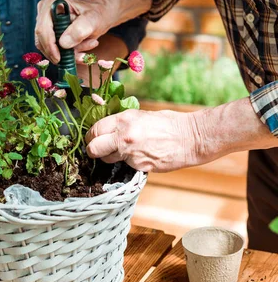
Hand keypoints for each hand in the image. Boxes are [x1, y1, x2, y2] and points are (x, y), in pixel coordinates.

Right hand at [35, 0, 151, 63]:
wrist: (101, 15)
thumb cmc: (98, 14)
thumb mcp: (93, 20)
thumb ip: (79, 30)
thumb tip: (63, 43)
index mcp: (52, 4)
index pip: (42, 30)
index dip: (50, 46)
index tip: (60, 59)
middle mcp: (45, 12)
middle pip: (42, 40)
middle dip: (62, 52)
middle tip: (83, 54)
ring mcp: (46, 23)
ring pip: (48, 48)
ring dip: (68, 54)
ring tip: (88, 46)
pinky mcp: (50, 33)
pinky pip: (53, 50)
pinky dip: (68, 55)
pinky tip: (83, 51)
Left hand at [85, 109, 204, 172]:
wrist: (190, 138)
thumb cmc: (169, 124)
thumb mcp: (142, 115)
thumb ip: (123, 122)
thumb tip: (108, 128)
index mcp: (124, 119)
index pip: (95, 129)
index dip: (91, 136)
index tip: (93, 138)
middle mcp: (124, 135)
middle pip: (93, 148)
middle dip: (93, 150)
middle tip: (98, 150)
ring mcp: (130, 152)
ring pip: (107, 159)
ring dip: (111, 157)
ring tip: (125, 151)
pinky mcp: (138, 166)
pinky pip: (125, 165)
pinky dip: (129, 163)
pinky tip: (141, 156)